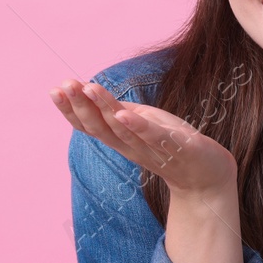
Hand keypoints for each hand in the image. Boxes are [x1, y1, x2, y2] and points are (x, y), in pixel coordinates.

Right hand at [50, 79, 237, 197]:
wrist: (207, 177)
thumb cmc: (172, 145)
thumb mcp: (141, 124)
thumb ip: (118, 112)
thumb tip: (92, 93)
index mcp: (121, 140)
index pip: (89, 125)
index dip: (70, 110)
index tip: (54, 90)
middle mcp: (131, 147)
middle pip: (99, 127)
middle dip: (80, 105)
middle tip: (64, 86)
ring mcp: (153, 150)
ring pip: (122, 130)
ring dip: (104, 108)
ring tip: (90, 88)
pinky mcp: (177, 150)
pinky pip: (154, 138)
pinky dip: (139, 127)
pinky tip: (125, 114)